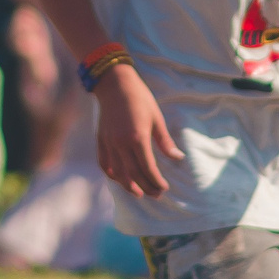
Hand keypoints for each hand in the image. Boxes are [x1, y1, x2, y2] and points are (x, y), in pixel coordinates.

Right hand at [94, 65, 178, 197]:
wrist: (115, 85)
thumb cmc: (140, 99)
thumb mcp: (157, 118)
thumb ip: (165, 142)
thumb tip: (178, 158)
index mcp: (137, 138)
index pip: (148, 168)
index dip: (156, 181)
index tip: (165, 187)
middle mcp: (121, 144)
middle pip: (133, 174)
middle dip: (146, 187)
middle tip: (157, 194)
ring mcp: (109, 143)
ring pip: (118, 173)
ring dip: (129, 186)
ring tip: (139, 193)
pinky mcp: (101, 140)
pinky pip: (104, 163)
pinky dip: (112, 174)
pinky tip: (120, 179)